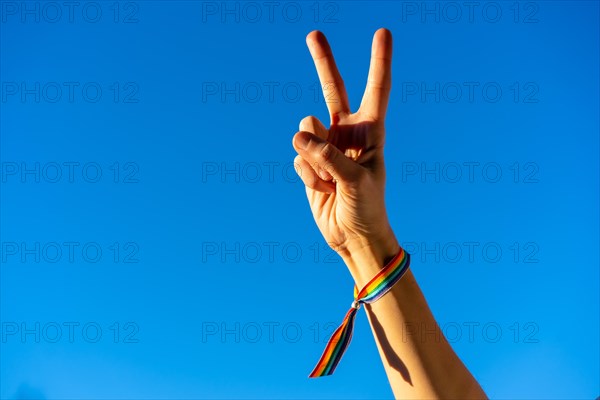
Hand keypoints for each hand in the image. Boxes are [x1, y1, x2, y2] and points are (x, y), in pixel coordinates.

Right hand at [292, 29, 399, 280]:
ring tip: (329, 179)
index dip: (379, 62)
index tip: (382, 32)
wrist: (352, 237)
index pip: (377, 90)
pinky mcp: (309, 164)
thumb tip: (299, 136)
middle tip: (314, 33)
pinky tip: (322, 190)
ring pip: (306, 131)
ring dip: (313, 156)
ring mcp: (326, 148)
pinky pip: (298, 158)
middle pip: (333, 90)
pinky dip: (307, 176)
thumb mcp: (356, 181)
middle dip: (323, 62)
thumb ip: (329, 157)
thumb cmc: (367, 209)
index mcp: (371, 132)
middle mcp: (347, 134)